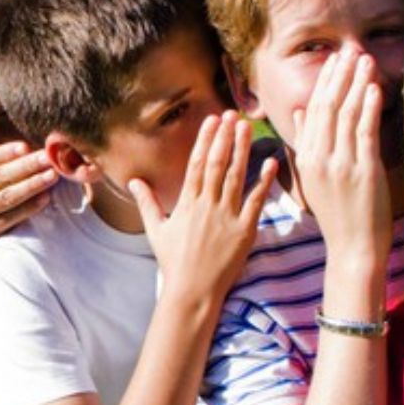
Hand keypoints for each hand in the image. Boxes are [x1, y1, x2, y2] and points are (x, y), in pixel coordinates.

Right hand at [136, 111, 276, 302]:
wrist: (193, 290)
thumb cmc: (174, 262)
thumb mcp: (156, 230)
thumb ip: (147, 203)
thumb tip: (133, 181)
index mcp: (187, 203)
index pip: (196, 164)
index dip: (205, 140)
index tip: (212, 120)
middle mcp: (207, 205)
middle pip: (217, 164)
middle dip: (224, 137)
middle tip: (232, 114)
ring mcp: (227, 217)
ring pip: (235, 176)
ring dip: (242, 150)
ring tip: (247, 127)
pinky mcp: (245, 230)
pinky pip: (256, 201)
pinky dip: (264, 181)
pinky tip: (270, 161)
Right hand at [288, 46, 390, 259]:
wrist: (352, 248)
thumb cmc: (338, 215)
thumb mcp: (315, 178)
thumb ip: (308, 142)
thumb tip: (303, 111)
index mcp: (306, 158)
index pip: (314, 111)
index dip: (325, 82)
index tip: (335, 60)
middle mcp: (319, 158)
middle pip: (327, 107)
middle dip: (339, 75)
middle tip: (350, 50)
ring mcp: (340, 165)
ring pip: (346, 114)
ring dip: (356, 83)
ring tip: (365, 60)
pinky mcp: (363, 171)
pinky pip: (364, 132)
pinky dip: (368, 108)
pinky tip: (373, 88)